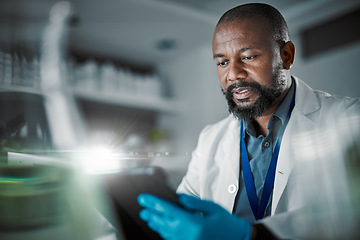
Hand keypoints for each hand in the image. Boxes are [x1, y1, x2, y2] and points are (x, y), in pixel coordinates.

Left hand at [137, 193, 251, 239]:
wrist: (238, 238)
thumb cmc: (226, 223)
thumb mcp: (211, 207)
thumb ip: (192, 202)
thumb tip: (178, 198)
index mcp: (192, 223)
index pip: (167, 210)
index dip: (153, 203)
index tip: (143, 198)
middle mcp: (187, 235)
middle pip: (163, 223)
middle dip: (151, 215)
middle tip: (142, 208)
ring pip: (165, 233)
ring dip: (156, 224)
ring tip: (148, 217)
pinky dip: (164, 232)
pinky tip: (162, 228)